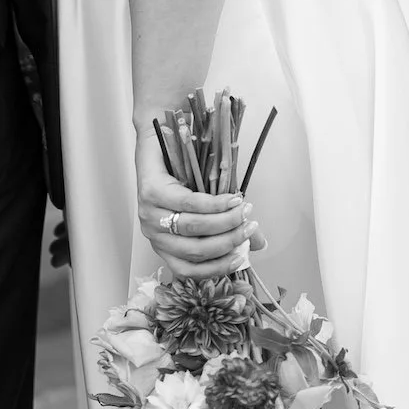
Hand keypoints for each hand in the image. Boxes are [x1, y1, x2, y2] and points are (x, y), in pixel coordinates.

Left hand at [134, 120, 261, 280]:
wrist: (162, 137)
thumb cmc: (184, 175)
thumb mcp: (209, 208)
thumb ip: (230, 229)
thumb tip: (258, 244)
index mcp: (165, 246)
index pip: (188, 270)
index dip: (217, 267)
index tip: (242, 255)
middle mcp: (154, 235)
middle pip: (194, 250)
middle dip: (228, 241)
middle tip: (250, 226)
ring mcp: (149, 214)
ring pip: (192, 228)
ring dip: (224, 222)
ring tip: (244, 211)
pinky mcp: (151, 192)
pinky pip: (189, 203)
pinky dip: (215, 204)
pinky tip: (231, 199)